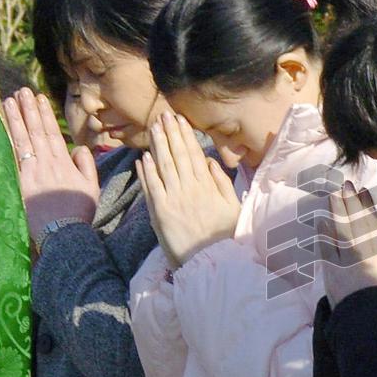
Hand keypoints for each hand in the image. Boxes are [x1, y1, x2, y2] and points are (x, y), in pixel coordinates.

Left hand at [3, 87, 99, 239]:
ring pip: (24, 139)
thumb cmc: (80, 212)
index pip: (54, 133)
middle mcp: (48, 163)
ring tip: (11, 101)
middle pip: (37, 131)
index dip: (46, 115)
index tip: (40, 99)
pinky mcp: (22, 182)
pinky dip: (11, 140)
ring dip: (17, 119)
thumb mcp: (92, 187)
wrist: (65, 232)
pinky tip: (6, 128)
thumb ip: (86, 165)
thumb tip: (79, 148)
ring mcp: (34, 172)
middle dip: (29, 110)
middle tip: (23, 91)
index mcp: (66, 164)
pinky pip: (15, 156)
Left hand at [136, 112, 240, 267]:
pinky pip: (152, 187)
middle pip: (177, 155)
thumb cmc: (226, 236)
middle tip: (163, 115)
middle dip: (170, 133)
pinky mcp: (160, 213)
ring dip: (157, 145)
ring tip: (153, 127)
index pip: (194, 154)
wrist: (212, 262)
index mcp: (208, 186)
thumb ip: (222, 183)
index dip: (186, 136)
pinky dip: (147, 171)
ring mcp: (174, 200)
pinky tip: (144, 157)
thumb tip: (210, 161)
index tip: (180, 120)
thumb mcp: (233, 207)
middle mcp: (190, 189)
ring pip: (164, 166)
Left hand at [317, 181, 376, 307]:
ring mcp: (338, 268)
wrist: (370, 332)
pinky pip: (323, 250)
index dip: (361, 204)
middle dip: (344, 203)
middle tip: (342, 186)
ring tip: (331, 199)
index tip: (359, 189)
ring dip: (332, 215)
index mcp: (375, 256)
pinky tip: (322, 225)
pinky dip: (323, 235)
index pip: (366, 223)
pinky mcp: (328, 278)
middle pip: (347, 224)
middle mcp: (354, 258)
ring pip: (332, 235)